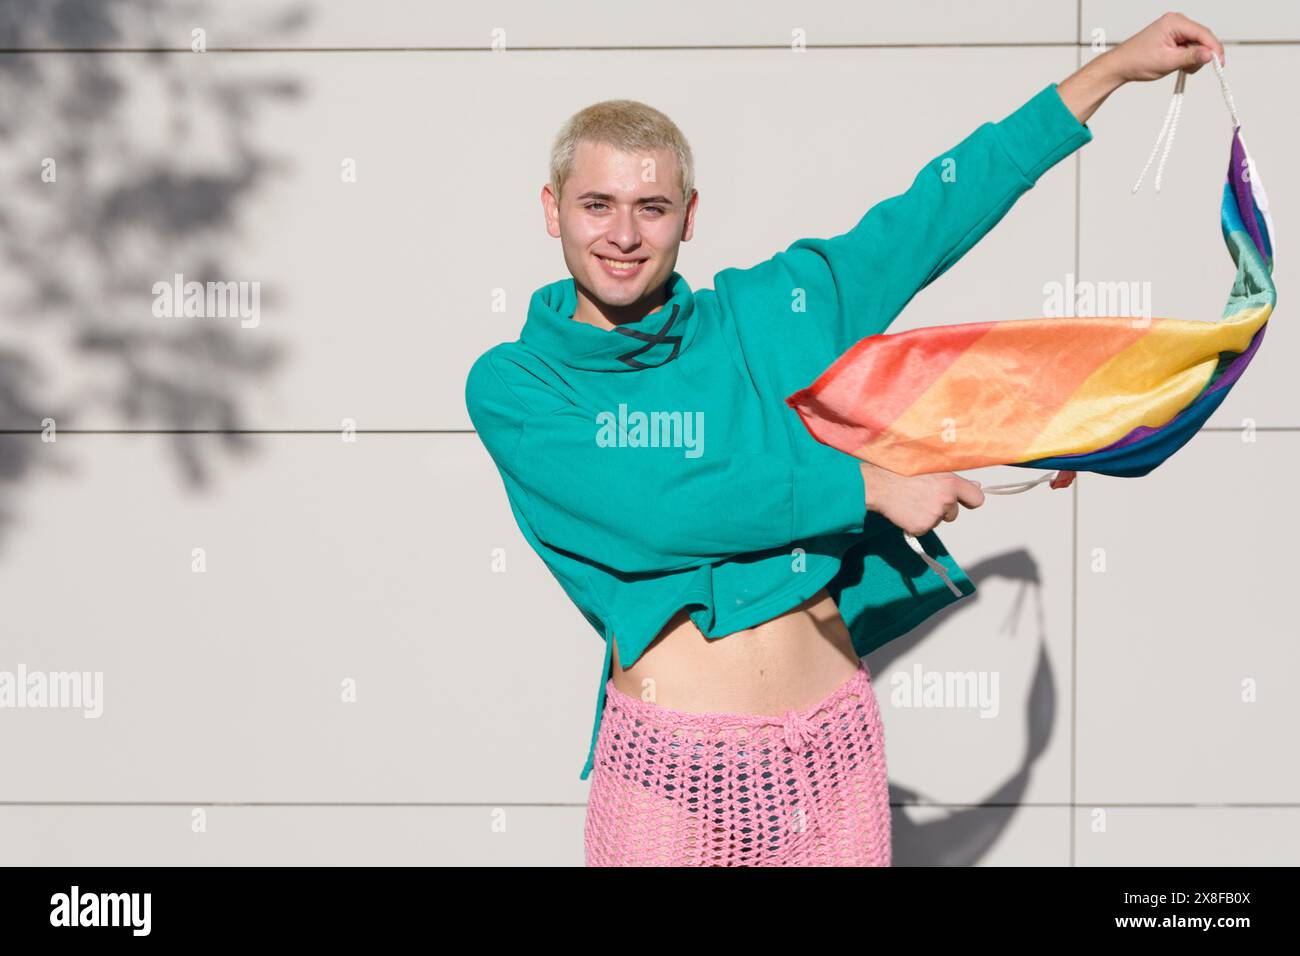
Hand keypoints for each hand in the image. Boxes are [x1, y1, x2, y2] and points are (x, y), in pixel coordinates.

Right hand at [860, 460, 984, 538]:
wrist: (880, 485)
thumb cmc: (903, 472)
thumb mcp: (932, 469)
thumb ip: (955, 480)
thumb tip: (977, 485)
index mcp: (951, 483)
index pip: (977, 498)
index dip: (969, 501)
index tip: (962, 501)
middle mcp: (946, 500)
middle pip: (953, 514)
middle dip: (942, 509)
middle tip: (922, 497)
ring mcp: (934, 515)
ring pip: (937, 521)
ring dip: (927, 515)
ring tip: (911, 501)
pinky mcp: (922, 527)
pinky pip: (924, 529)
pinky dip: (915, 523)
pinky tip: (906, 510)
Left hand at [1105, 11, 1225, 82]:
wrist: (1120, 66)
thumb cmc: (1137, 61)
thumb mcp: (1167, 62)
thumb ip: (1190, 57)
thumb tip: (1210, 54)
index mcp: (1174, 22)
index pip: (1203, 33)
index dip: (1214, 48)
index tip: (1220, 64)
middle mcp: (1176, 21)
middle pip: (1202, 37)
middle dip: (1201, 55)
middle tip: (1190, 69)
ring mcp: (1175, 29)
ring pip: (1197, 43)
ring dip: (1193, 58)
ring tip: (1178, 67)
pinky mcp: (1173, 37)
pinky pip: (1189, 46)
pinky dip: (1187, 57)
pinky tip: (1178, 64)